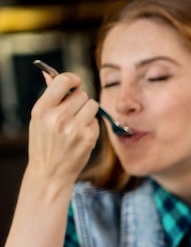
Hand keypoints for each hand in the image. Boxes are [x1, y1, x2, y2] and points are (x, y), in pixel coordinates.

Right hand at [27, 69, 100, 184]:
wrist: (50, 172)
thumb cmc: (44, 143)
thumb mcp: (39, 119)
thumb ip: (48, 97)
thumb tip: (50, 74)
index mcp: (42, 110)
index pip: (62, 81)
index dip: (72, 79)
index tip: (74, 82)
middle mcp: (57, 117)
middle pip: (82, 94)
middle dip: (80, 100)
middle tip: (73, 111)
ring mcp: (74, 128)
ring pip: (92, 105)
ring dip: (88, 111)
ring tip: (77, 122)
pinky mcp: (88, 138)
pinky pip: (97, 121)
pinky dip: (91, 125)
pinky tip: (80, 135)